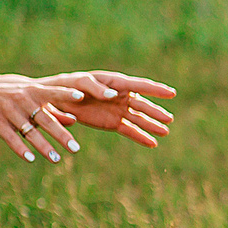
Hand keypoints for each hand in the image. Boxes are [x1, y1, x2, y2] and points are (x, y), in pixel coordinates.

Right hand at [0, 80, 88, 162]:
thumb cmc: (11, 99)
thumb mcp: (31, 100)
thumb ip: (53, 110)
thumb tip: (75, 120)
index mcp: (33, 92)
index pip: (52, 92)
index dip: (66, 94)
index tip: (81, 96)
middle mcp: (22, 100)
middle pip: (45, 119)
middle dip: (61, 135)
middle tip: (76, 149)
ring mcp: (9, 111)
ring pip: (29, 131)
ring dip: (43, 146)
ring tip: (56, 160)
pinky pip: (10, 137)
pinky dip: (20, 148)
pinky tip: (30, 159)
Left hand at [36, 70, 177, 147]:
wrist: (55, 100)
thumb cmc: (67, 86)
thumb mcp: (80, 83)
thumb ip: (96, 88)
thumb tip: (112, 95)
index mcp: (115, 83)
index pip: (140, 86)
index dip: (156, 90)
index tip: (172, 93)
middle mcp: (120, 96)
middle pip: (142, 105)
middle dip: (156, 112)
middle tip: (169, 119)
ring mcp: (117, 110)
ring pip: (139, 119)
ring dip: (152, 125)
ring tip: (165, 132)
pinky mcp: (112, 123)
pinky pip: (129, 131)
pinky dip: (140, 137)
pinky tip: (152, 144)